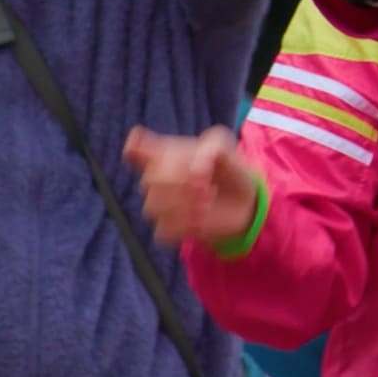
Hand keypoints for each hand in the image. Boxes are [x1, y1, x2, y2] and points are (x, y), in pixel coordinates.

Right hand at [123, 125, 261, 245]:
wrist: (241, 200)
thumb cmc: (226, 168)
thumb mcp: (223, 147)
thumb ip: (210, 148)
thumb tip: (195, 169)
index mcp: (164, 154)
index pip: (136, 150)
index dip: (136, 150)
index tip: (152, 153)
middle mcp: (155, 179)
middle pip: (149, 179)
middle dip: (178, 180)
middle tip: (205, 181)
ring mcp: (158, 205)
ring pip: (154, 206)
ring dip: (185, 203)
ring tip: (208, 197)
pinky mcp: (166, 229)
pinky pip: (164, 230)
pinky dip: (186, 224)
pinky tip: (202, 216)